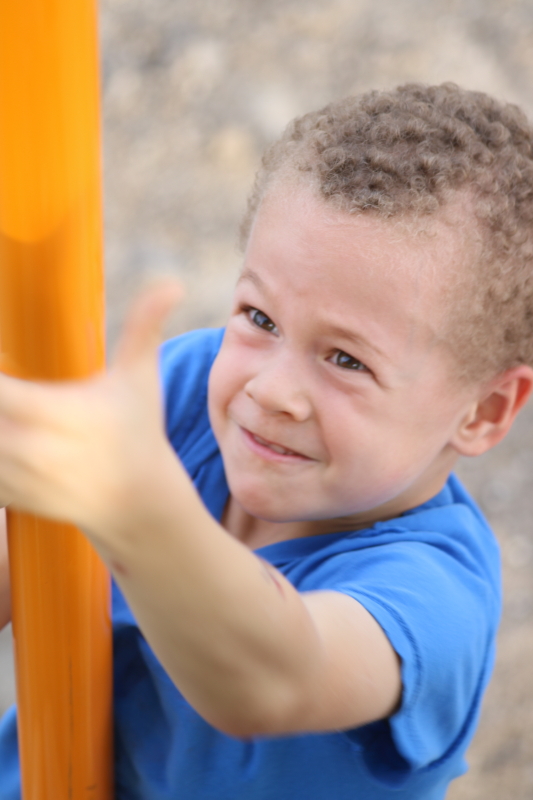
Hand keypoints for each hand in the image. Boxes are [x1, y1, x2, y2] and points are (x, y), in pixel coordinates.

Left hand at [0, 280, 182, 536]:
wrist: (140, 504)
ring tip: (9, 407)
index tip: (2, 356)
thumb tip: (172, 283)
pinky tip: (8, 427)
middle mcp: (33, 450)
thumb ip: (145, 327)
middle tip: (5, 384)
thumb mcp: (141, 378)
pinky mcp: (10, 495)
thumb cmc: (138, 431)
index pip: (1, 392)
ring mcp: (19, 477)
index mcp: (59, 414)